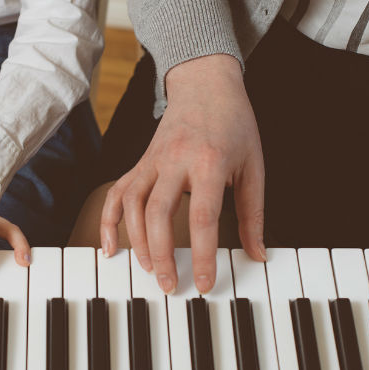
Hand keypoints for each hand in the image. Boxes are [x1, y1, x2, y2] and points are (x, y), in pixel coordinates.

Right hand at [100, 54, 266, 294]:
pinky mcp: (140, 162)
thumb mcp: (254, 167)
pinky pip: (117, 193)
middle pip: (159, 213)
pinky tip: (110, 247)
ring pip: (134, 205)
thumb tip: (258, 255)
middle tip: (170, 285)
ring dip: (138, 242)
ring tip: (150, 270)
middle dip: (162, 254)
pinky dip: (110, 221)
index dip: (202, 254)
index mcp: (210, 162)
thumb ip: (254, 215)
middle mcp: (176, 160)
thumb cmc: (235, 125)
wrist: (206, 84)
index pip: (202, 217)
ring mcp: (153, 160)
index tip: (205, 283)